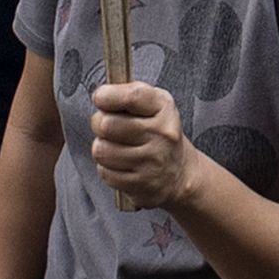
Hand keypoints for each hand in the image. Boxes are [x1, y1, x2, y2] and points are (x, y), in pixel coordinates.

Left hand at [87, 81, 201, 210]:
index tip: (100, 98)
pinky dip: (107, 169)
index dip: (107, 96)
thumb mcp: (154, 105)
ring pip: (101, 150)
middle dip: (99, 124)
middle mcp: (161, 134)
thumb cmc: (158, 134)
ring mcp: (152, 161)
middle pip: (107, 124)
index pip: (132, 96)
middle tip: (108, 127)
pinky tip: (121, 165)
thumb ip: (128, 95)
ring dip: (102, 149)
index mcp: (163, 108)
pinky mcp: (141, 184)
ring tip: (116, 148)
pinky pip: (105, 172)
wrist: (179, 174)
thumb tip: (101, 95)